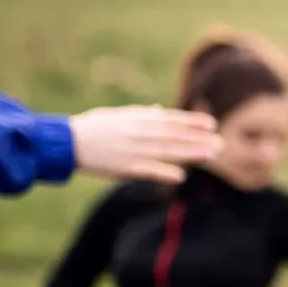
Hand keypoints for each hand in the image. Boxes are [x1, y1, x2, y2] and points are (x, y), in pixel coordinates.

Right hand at [69, 105, 220, 182]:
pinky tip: (180, 176)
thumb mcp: (117, 115)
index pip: (171, 119)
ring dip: (190, 153)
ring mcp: (132, 149)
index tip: (212, 124)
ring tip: (211, 155)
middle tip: (221, 144)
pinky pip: (147, 170)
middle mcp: (139, 132)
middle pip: (174, 136)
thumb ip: (140, 114)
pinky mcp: (123, 166)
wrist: (66, 141)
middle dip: (198, 139)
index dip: (192, 122)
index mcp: (137, 119)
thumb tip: (158, 110)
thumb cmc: (92, 127)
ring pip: (167, 151)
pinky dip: (164, 172)